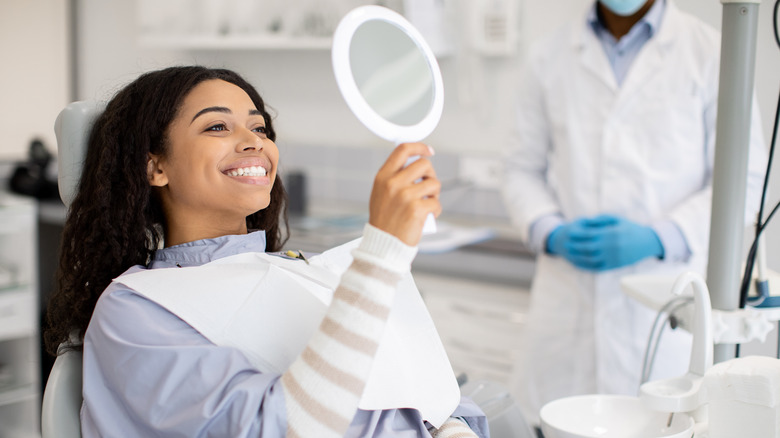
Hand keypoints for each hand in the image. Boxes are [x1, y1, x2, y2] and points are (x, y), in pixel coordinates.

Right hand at [369, 143, 440, 245]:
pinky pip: (436, 203)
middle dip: (431, 175)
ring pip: (434, 183)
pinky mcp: (417, 209)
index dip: (419, 147)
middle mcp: (393, 184)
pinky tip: (426, 216)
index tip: (428, 150)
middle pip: (424, 164)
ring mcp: (405, 196)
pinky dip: (435, 210)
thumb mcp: (381, 194)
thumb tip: (416, 164)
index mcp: (383, 177)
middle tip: (428, 187)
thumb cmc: (384, 221)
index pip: (403, 150)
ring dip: (434, 194)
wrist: (383, 244)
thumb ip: (394, 177)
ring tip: (426, 203)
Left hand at [547, 215, 663, 270]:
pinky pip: (598, 267)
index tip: (569, 233)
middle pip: (587, 247)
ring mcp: (612, 257)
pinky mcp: (614, 265)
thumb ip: (601, 219)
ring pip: (590, 259)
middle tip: (566, 245)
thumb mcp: (617, 219)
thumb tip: (586, 221)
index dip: (577, 234)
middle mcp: (610, 246)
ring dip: (578, 257)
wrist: (647, 242)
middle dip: (575, 246)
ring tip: (570, 255)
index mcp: (610, 233)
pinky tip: (580, 263)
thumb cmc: (630, 228)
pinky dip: (587, 266)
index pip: (589, 235)